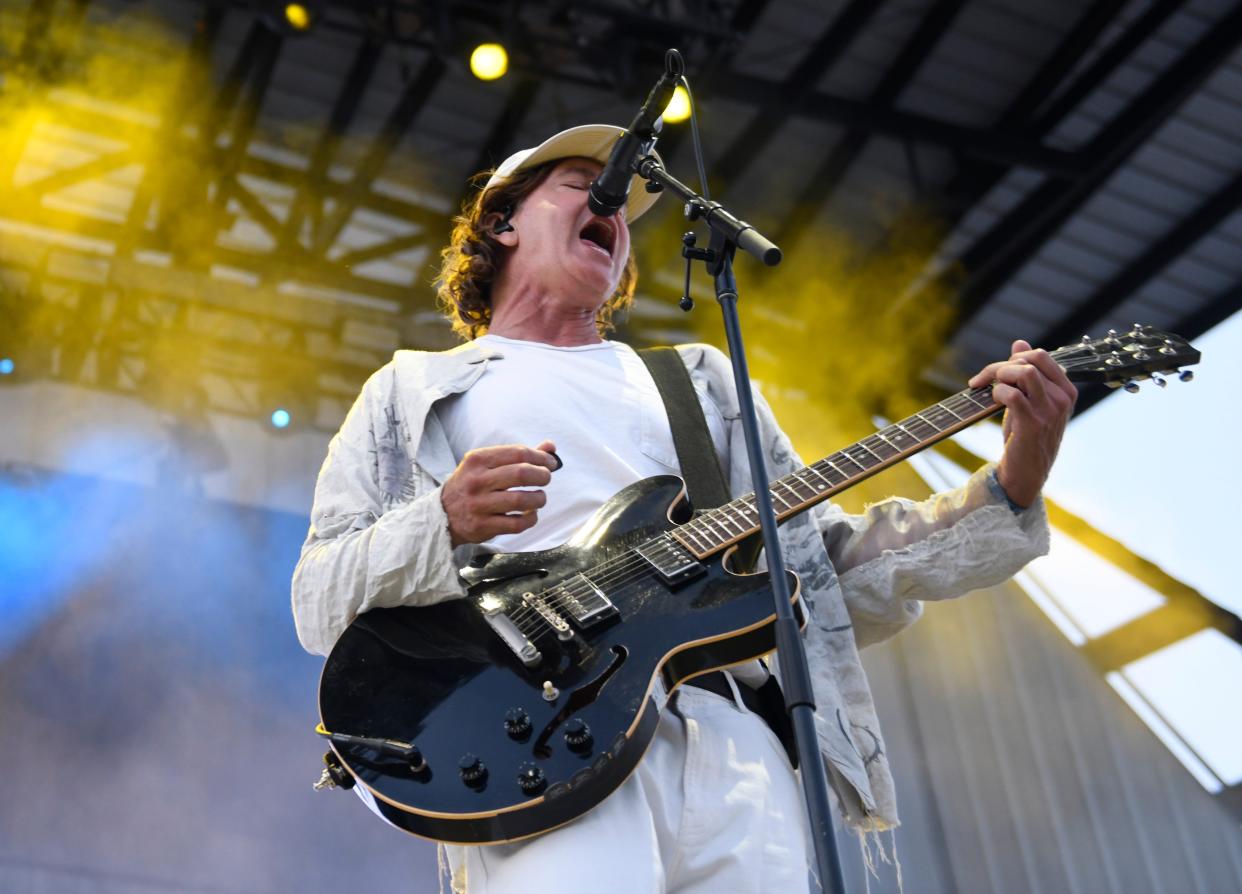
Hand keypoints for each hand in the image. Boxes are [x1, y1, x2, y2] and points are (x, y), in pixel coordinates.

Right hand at [440, 440, 558, 546]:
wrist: (443, 514)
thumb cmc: (473, 485)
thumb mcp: (487, 464)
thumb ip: (518, 455)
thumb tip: (550, 446)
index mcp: (478, 460)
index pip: (518, 453)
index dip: (541, 457)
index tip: (551, 463)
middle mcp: (477, 481)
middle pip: (521, 474)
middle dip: (542, 476)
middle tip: (546, 479)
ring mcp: (478, 504)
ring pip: (521, 500)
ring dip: (539, 499)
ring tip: (539, 498)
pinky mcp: (482, 526)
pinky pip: (516, 524)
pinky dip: (530, 519)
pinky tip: (531, 515)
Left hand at [968, 340, 1076, 507]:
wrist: (1027, 471)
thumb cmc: (1026, 435)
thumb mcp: (1030, 401)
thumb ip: (1027, 372)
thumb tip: (1019, 342)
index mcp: (1066, 390)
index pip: (1042, 355)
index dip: (1014, 356)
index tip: (998, 370)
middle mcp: (1063, 398)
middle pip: (1031, 360)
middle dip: (1002, 364)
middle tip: (984, 379)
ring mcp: (1050, 411)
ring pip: (1024, 372)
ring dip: (999, 375)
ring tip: (989, 388)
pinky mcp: (1034, 423)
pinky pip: (1012, 394)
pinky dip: (997, 392)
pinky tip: (992, 400)